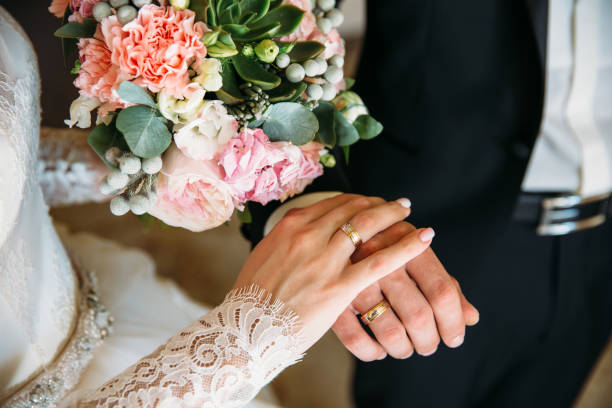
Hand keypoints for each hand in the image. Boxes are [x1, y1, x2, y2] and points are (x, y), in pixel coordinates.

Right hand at [233, 194, 435, 352]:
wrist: (245, 330)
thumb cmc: (252, 297)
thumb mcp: (264, 256)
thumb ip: (287, 241)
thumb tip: (300, 234)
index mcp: (290, 226)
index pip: (332, 203)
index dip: (356, 200)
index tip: (369, 201)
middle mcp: (308, 235)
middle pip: (352, 208)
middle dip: (377, 203)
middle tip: (394, 203)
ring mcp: (325, 260)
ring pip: (368, 225)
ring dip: (392, 213)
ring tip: (407, 210)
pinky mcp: (339, 286)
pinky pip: (380, 261)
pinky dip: (407, 246)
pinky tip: (424, 237)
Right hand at [332, 222, 479, 360]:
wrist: (334, 231)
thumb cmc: (387, 248)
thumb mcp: (416, 257)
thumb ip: (446, 285)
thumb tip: (470, 317)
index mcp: (408, 244)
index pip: (442, 291)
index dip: (453, 321)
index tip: (454, 337)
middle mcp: (382, 259)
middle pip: (418, 315)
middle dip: (429, 341)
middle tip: (428, 345)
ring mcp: (354, 279)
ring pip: (390, 332)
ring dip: (404, 350)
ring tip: (406, 348)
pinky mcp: (333, 297)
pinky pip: (355, 339)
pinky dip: (371, 352)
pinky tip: (378, 350)